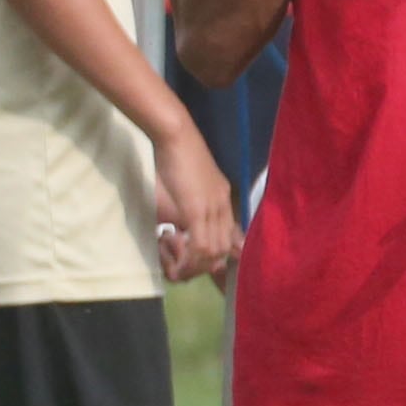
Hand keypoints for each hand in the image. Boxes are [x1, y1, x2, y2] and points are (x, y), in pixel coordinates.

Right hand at [151, 126, 239, 282]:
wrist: (176, 136)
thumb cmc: (176, 152)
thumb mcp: (190, 179)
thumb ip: (192, 197)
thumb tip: (181, 216)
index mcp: (223, 197)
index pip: (230, 234)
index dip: (217, 253)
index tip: (199, 262)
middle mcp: (223, 205)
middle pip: (225, 246)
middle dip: (207, 265)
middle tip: (186, 270)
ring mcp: (212, 208)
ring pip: (215, 249)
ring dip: (198, 265)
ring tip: (180, 269)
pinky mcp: (197, 210)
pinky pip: (201, 243)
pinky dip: (192, 258)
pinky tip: (180, 262)